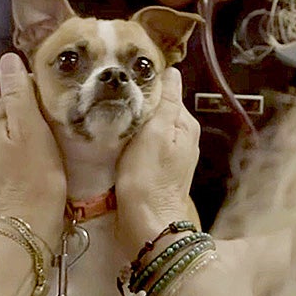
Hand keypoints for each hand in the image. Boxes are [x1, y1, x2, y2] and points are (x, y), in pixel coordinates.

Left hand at [0, 53, 65, 246]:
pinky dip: (36, 143)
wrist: (30, 223)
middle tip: (70, 115)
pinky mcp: (5, 171)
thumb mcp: (29, 128)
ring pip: (21, 127)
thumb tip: (8, 58)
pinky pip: (22, 145)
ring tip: (65, 133)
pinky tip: (52, 151)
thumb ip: (18, 93)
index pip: (20, 88)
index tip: (67, 100)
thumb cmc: (34, 174)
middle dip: (41, 107)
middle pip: (20, 107)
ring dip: (40, 126)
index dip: (44, 91)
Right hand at [114, 67, 200, 255]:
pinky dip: (132, 136)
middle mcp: (183, 136)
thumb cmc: (148, 177)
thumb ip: (165, 102)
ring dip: (133, 118)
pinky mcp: (157, 167)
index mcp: (185, 124)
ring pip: (150, 124)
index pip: (168, 89)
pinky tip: (117, 137)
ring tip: (110, 113)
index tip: (121, 79)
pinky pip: (145, 141)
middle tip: (110, 95)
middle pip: (158, 107)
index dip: (146, 82)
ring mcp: (171, 153)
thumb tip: (171, 71)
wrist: (145, 224)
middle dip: (139, 100)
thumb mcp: (156, 133)